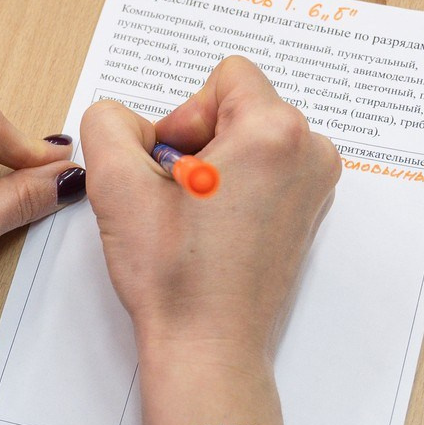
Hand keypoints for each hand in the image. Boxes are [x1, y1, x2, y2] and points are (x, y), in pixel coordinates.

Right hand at [80, 57, 339, 424]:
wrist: (207, 348)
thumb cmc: (175, 276)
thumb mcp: (116, 183)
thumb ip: (107, 121)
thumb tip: (127, 120)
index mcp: (277, 131)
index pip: (225, 76)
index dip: (184, 115)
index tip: (172, 168)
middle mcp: (310, 151)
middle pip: (240, 105)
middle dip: (199, 140)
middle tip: (178, 196)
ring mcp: (316, 185)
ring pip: (250, 139)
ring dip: (214, 165)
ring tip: (194, 217)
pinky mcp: (309, 213)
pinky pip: (265, 170)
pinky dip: (235, 187)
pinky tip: (213, 229)